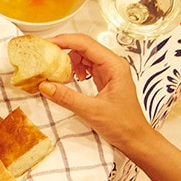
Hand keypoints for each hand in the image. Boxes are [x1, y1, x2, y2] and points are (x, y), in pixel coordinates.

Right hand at [36, 33, 156, 153]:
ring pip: (82, 57)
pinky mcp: (103, 80)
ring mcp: (108, 72)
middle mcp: (112, 65)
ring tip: (56, 74)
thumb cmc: (124, 125)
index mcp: (114, 66)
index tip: (46, 43)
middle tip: (44, 57)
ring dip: (67, 62)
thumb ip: (67, 97)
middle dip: (63, 50)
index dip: (64, 41)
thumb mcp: (92, 111)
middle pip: (83, 47)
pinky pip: (84, 67)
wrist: (135, 139)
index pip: (85, 44)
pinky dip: (72, 71)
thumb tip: (45, 86)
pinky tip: (68, 81)